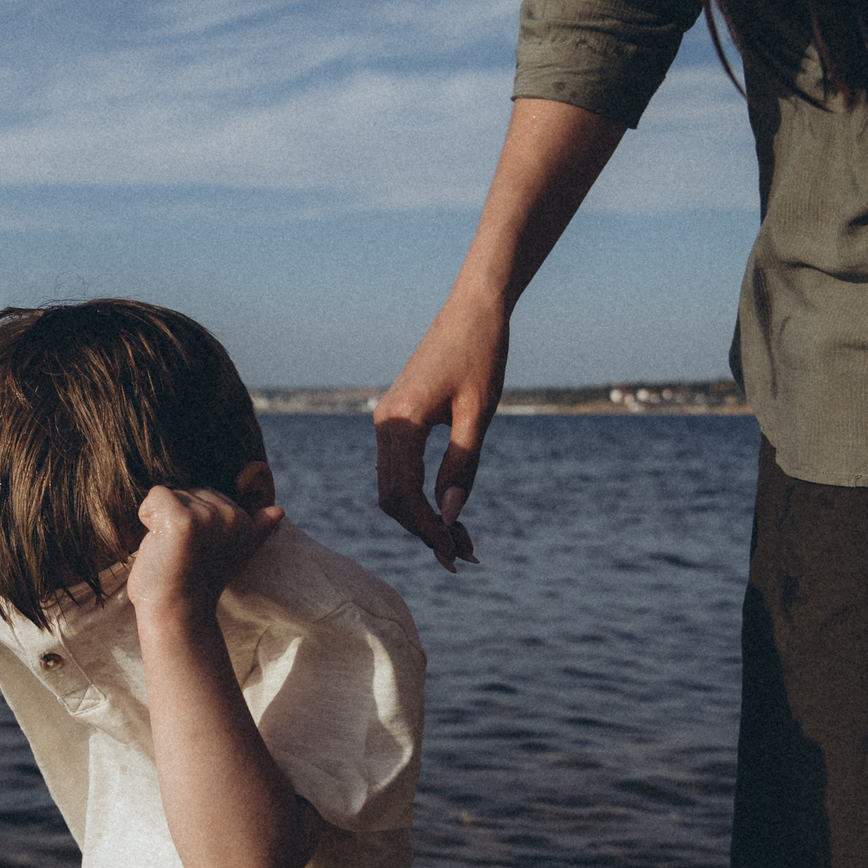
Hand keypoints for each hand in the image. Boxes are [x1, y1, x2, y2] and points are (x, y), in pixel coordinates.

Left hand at [125, 474, 282, 624]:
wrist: (175, 613)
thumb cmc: (194, 584)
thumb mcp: (230, 553)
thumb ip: (253, 529)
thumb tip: (279, 510)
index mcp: (245, 522)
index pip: (206, 493)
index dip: (193, 521)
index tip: (197, 552)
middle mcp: (232, 516)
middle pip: (189, 489)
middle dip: (177, 517)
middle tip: (183, 554)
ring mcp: (207, 517)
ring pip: (172, 493)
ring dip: (161, 519)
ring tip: (172, 551)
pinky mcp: (183, 520)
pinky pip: (155, 496)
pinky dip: (146, 516)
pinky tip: (159, 544)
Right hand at [375, 289, 492, 570]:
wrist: (473, 309)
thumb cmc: (482, 353)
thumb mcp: (479, 413)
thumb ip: (462, 465)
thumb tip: (450, 516)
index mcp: (401, 422)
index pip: (405, 494)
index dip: (429, 529)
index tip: (455, 553)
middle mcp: (384, 424)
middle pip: (392, 498)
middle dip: (425, 531)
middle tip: (462, 558)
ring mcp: (386, 421)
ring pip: (392, 488)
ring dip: (422, 518)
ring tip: (459, 543)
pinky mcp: (395, 420)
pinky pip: (398, 470)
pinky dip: (419, 496)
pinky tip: (446, 511)